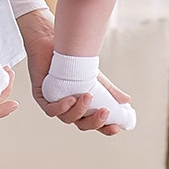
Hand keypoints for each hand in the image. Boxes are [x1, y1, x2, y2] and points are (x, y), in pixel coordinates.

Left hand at [17, 7, 126, 135]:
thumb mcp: (94, 76)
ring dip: (79, 111)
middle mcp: (68, 107)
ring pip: (66, 118)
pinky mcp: (41, 96)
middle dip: (94, 122)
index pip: (93, 123)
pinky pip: (50, 110)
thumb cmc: (72, 60)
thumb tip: (127, 101)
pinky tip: (70, 99)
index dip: (104, 128)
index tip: (115, 127)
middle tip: (104, 111)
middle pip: (81, 124)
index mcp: (81, 106)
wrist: (52, 40)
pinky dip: (61, 107)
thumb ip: (108, 90)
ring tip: (87, 96)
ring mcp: (54, 102)